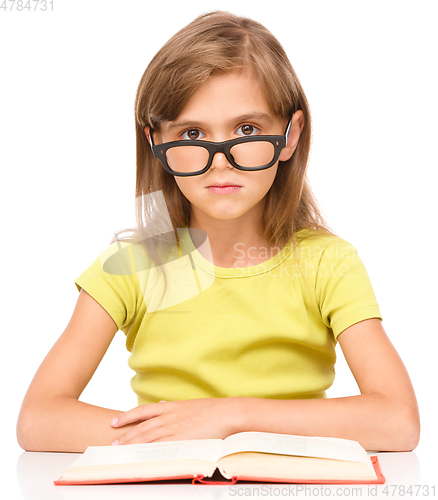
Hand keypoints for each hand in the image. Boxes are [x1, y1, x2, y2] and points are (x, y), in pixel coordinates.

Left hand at [110, 397, 242, 444]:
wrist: (228, 413)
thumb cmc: (213, 410)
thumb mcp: (190, 404)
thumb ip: (175, 407)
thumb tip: (164, 405)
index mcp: (172, 407)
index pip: (143, 411)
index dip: (127, 416)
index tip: (115, 421)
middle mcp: (170, 416)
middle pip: (142, 427)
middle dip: (126, 435)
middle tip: (112, 444)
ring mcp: (175, 428)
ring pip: (148, 437)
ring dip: (132, 444)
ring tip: (120, 450)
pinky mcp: (183, 439)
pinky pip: (162, 447)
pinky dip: (149, 451)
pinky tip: (140, 456)